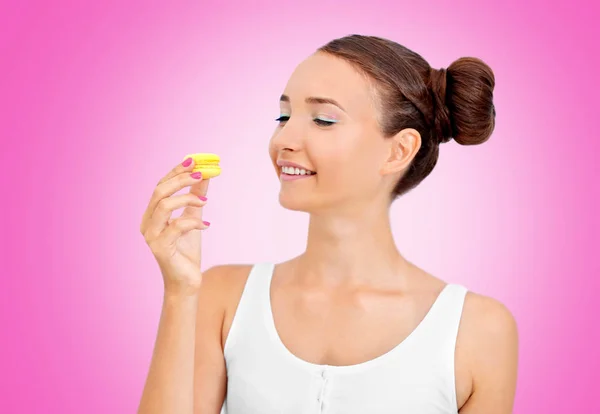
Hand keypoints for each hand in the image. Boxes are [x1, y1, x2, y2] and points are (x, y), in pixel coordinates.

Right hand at [140, 157, 209, 295]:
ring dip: (188, 198)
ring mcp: (151, 235)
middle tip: (203, 174)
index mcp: (152, 214)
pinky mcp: (160, 248)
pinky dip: (193, 222)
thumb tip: (205, 175)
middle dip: (182, 179)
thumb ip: (196, 197)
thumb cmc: (187, 251)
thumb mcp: (194, 218)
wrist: (187, 281)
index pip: (161, 185)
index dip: (177, 171)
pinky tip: (206, 227)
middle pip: (160, 191)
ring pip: (164, 205)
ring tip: (205, 203)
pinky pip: (176, 226)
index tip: (195, 160)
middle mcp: (147, 222)